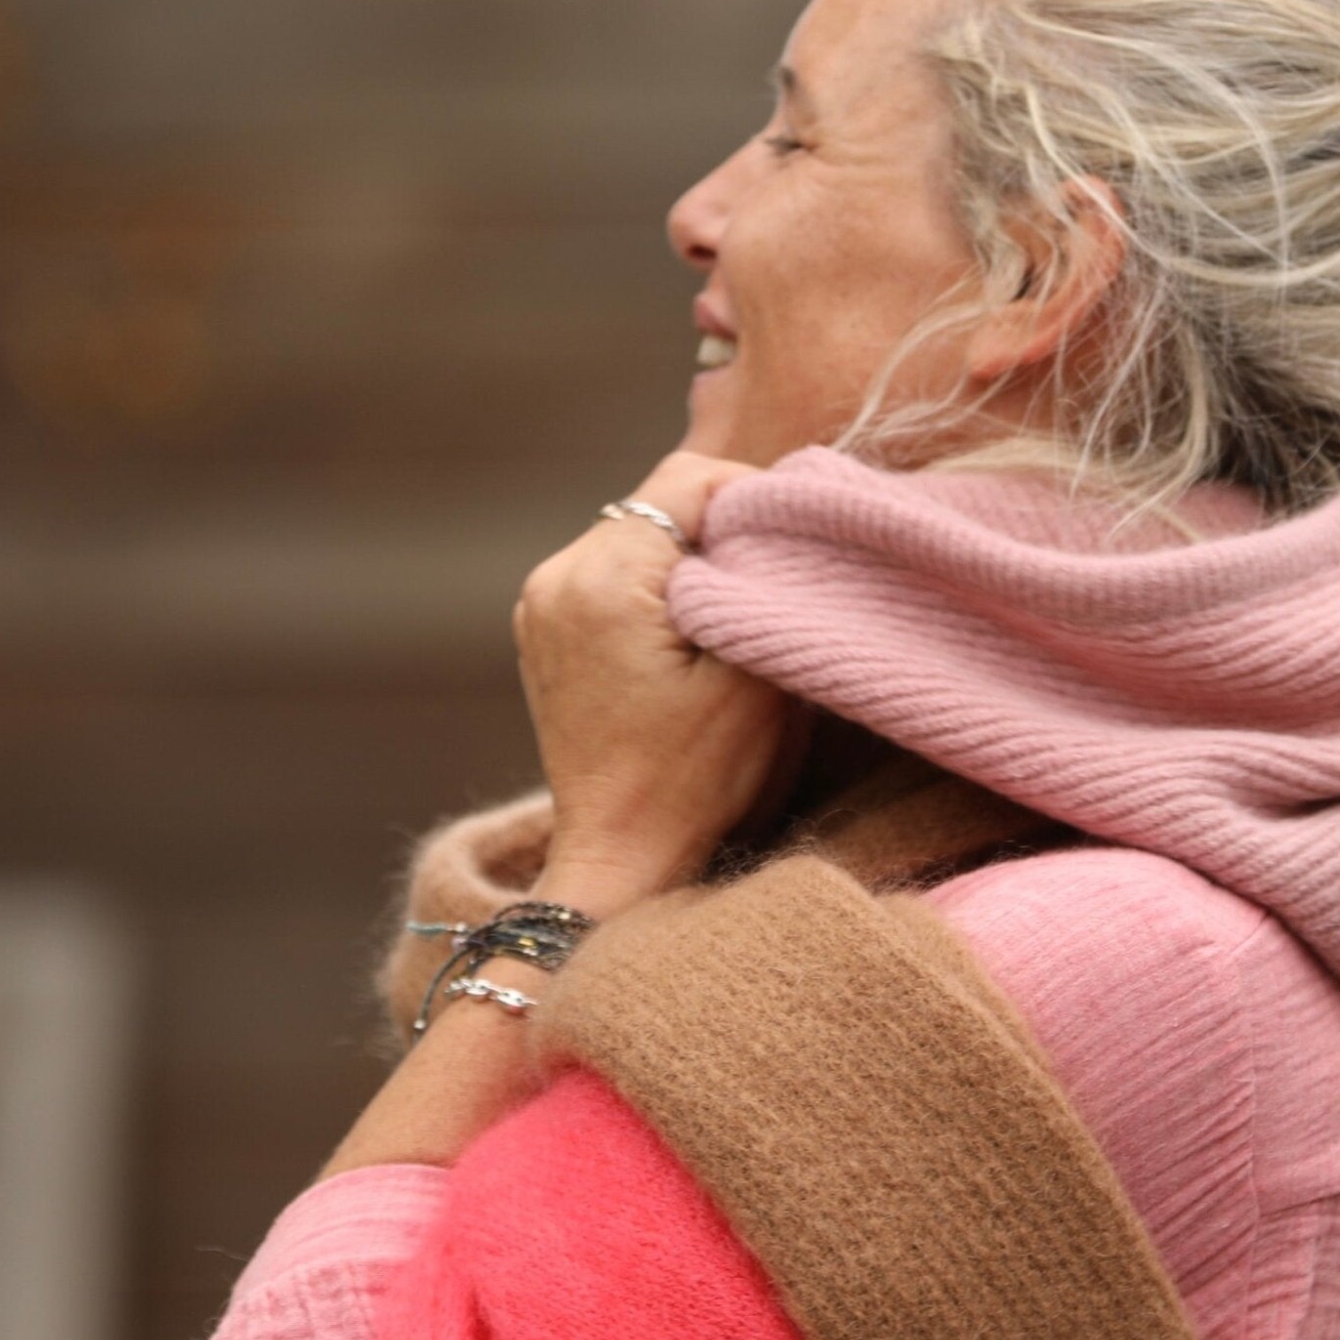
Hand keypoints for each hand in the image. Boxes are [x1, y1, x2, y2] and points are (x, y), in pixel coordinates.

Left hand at [513, 449, 804, 910]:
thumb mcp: (757, 679)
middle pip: (658, 502)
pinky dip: (659, 583)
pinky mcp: (546, 628)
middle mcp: (557, 577)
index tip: (798, 538)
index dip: (755, 496)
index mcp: (602, 579)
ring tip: (738, 607)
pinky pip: (613, 570)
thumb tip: (786, 522)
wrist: (622, 858)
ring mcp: (542, 602)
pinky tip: (695, 631)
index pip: (688, 481)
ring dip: (692, 555)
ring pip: (638, 533)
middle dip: (723, 526)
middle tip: (777, 572)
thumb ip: (769, 584)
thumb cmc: (696, 781)